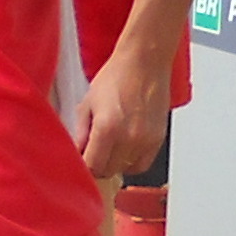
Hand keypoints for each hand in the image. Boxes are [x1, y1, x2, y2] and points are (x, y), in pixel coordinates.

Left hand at [77, 46, 170, 182]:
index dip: (83, 167)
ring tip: (108, 147)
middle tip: (92, 152)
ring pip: (125, 169)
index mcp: (107, 129)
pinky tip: (123, 149)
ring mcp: (146, 140)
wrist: (144, 64)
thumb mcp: (87, 103)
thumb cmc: (117, 77)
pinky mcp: (158, 139)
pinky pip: (142, 165)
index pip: (92, 166)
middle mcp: (129, 138)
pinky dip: (131, 162)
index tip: (80, 161)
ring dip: (114, 164)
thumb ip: (80, 132)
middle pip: (108, 171)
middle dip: (97, 165)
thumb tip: (77, 152)